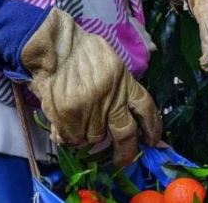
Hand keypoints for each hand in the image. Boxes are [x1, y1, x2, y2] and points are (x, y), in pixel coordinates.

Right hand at [20, 8, 162, 165]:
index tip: (153, 141)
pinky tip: (63, 127)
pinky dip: (69, 136)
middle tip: (122, 161)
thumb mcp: (109, 62)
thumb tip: (123, 112)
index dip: (152, 127)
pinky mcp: (71, 115)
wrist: (54, 45)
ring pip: (95, 138)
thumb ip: (118, 87)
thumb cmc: (80, 49)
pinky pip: (73, 137)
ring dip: (88, 136)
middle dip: (126, 153)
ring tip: (78, 125)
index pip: (146, 108)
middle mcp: (111, 98)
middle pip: (126, 134)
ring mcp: (91, 108)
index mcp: (124, 82)